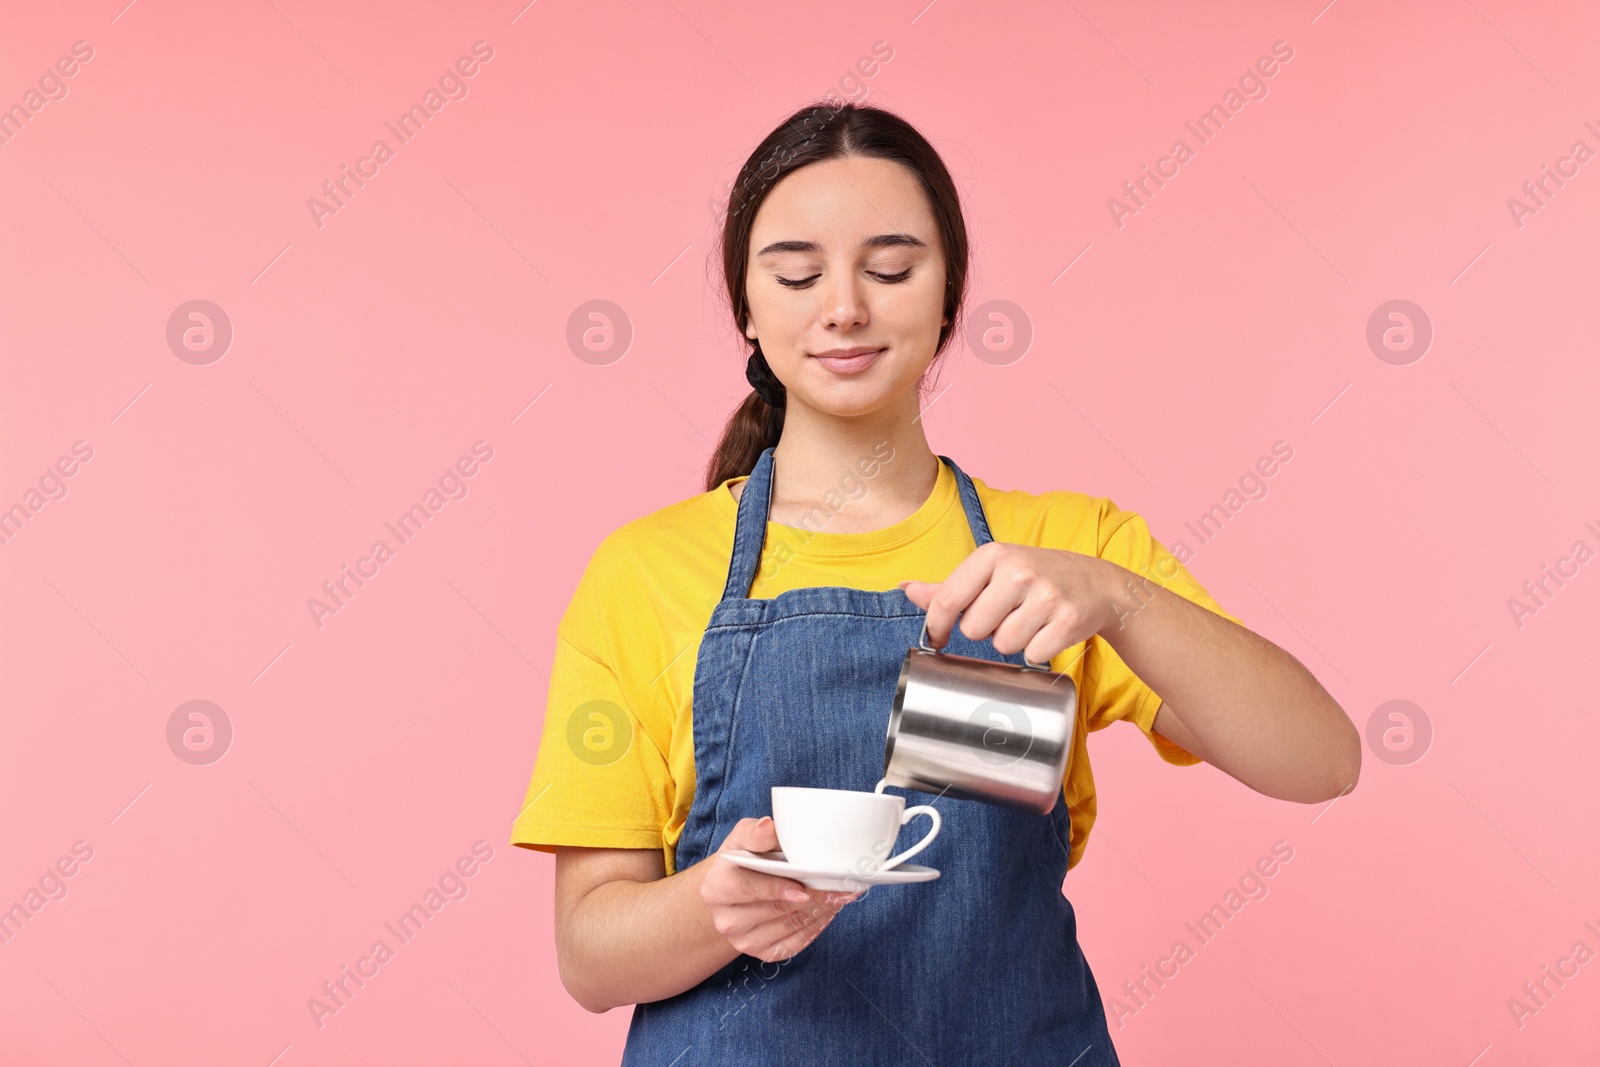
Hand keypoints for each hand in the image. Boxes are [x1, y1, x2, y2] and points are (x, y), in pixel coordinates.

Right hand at [699, 816, 860, 962]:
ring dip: (820, 910)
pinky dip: (816, 926)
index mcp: (716, 889)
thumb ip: (755, 833)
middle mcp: (727, 921)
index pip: (749, 889)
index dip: (778, 888)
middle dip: (813, 897)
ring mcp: (744, 941)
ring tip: (840, 894)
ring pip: (791, 926)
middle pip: (777, 909)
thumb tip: (769, 826)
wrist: (734, 890)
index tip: (805, 886)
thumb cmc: (742, 860)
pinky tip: (828, 910)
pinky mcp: (762, 953)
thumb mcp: (742, 839)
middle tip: (841, 886)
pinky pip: (796, 943)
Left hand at [899, 541, 1126, 664]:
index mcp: (994, 554)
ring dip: (1012, 641)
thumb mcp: (991, 571)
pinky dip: (1036, 650)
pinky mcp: (1067, 621)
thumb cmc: (1034, 577)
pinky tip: (1047, 631)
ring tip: (1028, 621)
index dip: (935, 626)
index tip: (935, 639)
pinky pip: (1032, 654)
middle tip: (1006, 616)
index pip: (948, 599)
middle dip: (985, 630)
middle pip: (973, 629)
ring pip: (1002, 644)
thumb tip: (906, 588)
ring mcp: (1045, 595)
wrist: (1096, 584)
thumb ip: (948, 585)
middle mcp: (1019, 571)